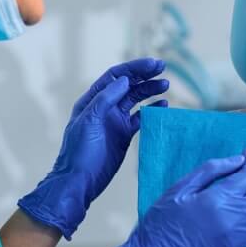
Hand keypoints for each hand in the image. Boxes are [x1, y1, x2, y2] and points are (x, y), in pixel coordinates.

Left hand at [18, 58, 169, 238]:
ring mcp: (115, 120)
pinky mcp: (124, 135)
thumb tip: (124, 80)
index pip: (116, 77)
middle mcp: (105, 107)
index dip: (134, 68)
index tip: (153, 65)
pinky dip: (152, 110)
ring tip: (166, 85)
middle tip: (164, 68)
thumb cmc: (79, 152)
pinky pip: (140, 118)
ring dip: (150, 90)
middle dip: (145, 75)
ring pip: (136, 99)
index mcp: (93, 100)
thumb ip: (105, 99)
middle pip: (128, 85)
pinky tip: (163, 106)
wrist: (79, 181)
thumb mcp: (89, 121)